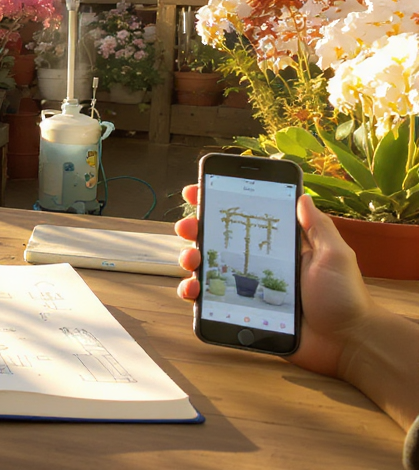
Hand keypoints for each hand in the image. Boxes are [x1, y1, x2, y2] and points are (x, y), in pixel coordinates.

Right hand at [174, 184, 378, 378]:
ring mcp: (248, 289)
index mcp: (279, 247)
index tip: (196, 192)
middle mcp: (259, 265)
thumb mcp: (335, 255)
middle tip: (188, 227)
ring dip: (190, 259)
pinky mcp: (241, 312)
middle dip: (196, 229)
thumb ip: (318, 226)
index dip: (219, 204)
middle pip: (218, 241)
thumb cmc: (345, 297)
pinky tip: (192, 289)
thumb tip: (302, 195)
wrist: (347, 342)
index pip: (244, 220)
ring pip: (208, 268)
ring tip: (191, 260)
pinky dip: (193, 293)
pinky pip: (209, 301)